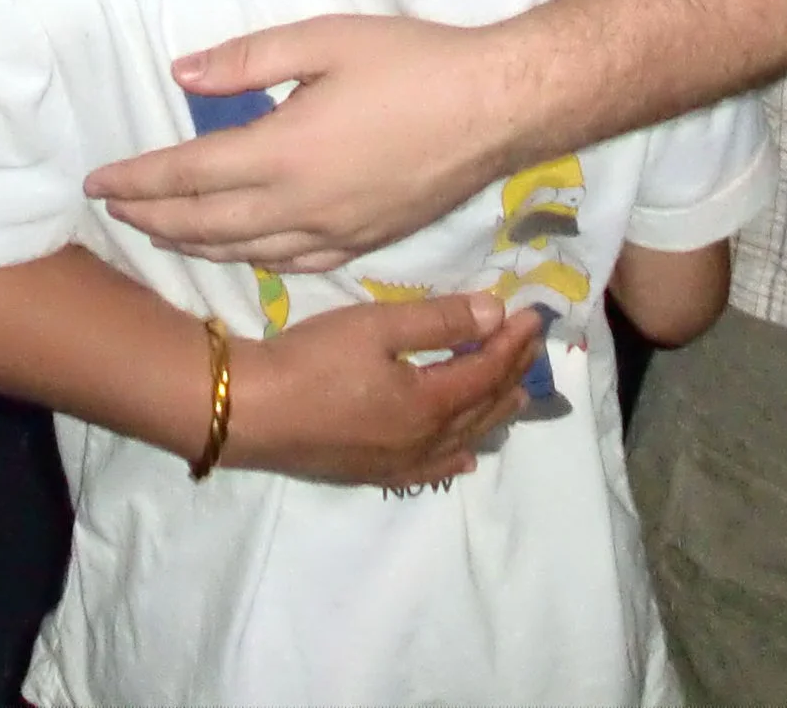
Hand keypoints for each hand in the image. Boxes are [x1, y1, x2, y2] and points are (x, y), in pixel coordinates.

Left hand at [87, 15, 512, 268]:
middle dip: (152, 219)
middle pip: (206, 225)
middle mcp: (300, 207)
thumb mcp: (325, 39)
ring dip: (193, 245)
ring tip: (161, 233)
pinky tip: (245, 253)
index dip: (138, 180)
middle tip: (114, 210)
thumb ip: (249, 59)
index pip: (188, 175)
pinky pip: (294, 266)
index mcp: (283, 154)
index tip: (96, 182)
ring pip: (246, 253)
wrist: (494, 108)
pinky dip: (253, 261)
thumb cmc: (411, 61)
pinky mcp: (366, 245)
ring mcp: (335, 234)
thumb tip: (182, 75)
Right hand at [227, 290, 536, 489]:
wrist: (251, 410)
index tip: (535, 316)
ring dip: (493, 414)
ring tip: (517, 397)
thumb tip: (496, 315)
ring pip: (462, 439)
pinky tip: (464, 460)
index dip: (514, 343)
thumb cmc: (313, 359)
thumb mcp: (377, 326)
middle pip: (481, 407)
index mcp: (429, 403)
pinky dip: (456, 458)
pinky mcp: (372, 472)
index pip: (486, 370)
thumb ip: (439, 321)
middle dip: (511, 373)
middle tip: (532, 347)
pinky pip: (432, 469)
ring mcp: (397, 462)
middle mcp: (423, 441)